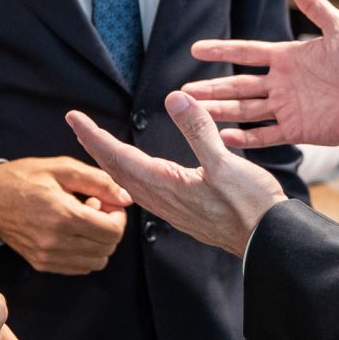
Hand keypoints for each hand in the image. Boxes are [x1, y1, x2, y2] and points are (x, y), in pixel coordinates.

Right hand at [0, 156, 129, 274]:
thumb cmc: (25, 178)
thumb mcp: (63, 168)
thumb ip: (99, 181)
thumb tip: (127, 199)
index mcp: (64, 215)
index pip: (112, 232)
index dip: (118, 217)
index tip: (107, 202)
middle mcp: (56, 241)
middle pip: (107, 248)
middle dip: (109, 228)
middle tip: (94, 208)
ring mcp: (48, 256)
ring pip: (96, 262)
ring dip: (98, 242)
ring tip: (82, 221)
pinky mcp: (42, 263)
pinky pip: (79, 268)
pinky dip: (85, 253)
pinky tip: (73, 233)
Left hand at [66, 92, 285, 259]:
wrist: (265, 240)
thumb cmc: (249, 205)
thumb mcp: (224, 162)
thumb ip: (198, 130)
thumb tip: (174, 99)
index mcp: (165, 184)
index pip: (118, 156)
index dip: (94, 136)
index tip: (73, 118)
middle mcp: (161, 198)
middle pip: (116, 169)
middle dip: (94, 145)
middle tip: (77, 124)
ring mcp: (170, 208)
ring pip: (128, 182)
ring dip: (110, 161)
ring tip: (98, 145)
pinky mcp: (181, 211)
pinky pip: (143, 191)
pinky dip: (129, 175)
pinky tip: (133, 174)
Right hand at [183, 0, 338, 149]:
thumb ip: (315, 7)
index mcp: (287, 58)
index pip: (247, 53)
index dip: (222, 50)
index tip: (196, 48)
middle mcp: (281, 83)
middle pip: (237, 85)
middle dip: (210, 88)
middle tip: (183, 91)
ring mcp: (286, 107)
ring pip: (244, 110)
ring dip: (219, 112)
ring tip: (193, 113)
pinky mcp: (296, 129)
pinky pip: (265, 135)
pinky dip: (245, 139)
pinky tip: (223, 138)